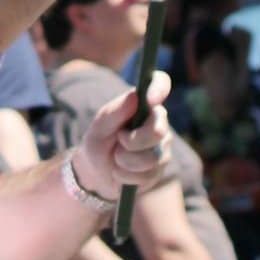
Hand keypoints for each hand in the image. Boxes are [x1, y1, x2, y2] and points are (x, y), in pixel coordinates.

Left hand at [75, 71, 172, 201]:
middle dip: (132, 141)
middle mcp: (158, 122)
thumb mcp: (100, 126)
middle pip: (158, 131)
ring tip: (117, 157)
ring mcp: (162, 146)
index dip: (159, 88)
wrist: (96, 172)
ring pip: (152, 157)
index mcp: (143, 104)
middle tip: (118, 140)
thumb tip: (135, 96)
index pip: (160, 84)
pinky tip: (121, 171)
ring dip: (126, 160)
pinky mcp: (160, 168)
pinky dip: (128, 174)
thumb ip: (115, 112)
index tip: (149, 99)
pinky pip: (148, 174)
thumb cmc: (98, 141)